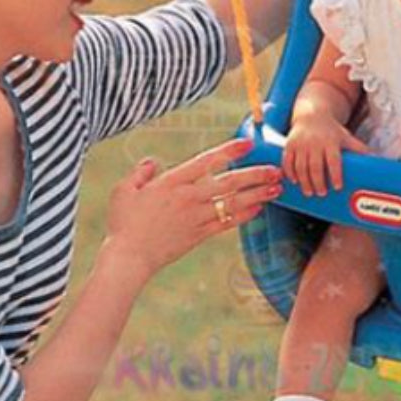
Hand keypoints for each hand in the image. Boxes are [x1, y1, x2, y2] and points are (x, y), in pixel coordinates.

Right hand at [104, 138, 282, 278]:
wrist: (129, 257)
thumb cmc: (123, 223)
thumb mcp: (124, 190)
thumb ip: (140, 173)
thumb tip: (152, 162)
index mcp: (172, 182)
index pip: (206, 161)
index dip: (229, 151)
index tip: (247, 143)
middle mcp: (189, 198)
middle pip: (229, 182)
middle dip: (255, 174)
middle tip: (276, 168)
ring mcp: (196, 217)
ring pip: (233, 203)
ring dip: (257, 194)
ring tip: (277, 188)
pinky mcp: (199, 235)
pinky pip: (227, 223)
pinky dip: (244, 216)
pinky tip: (258, 209)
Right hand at [283, 111, 368, 196]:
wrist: (312, 114)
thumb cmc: (331, 130)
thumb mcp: (346, 137)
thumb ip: (358, 149)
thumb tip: (375, 160)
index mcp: (331, 142)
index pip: (334, 161)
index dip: (335, 174)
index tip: (337, 187)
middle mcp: (315, 143)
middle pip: (315, 166)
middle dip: (318, 182)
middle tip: (321, 193)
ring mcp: (301, 144)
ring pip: (301, 166)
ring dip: (304, 182)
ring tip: (309, 192)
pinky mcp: (290, 145)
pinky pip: (288, 161)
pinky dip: (290, 173)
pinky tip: (294, 182)